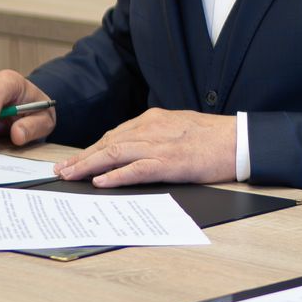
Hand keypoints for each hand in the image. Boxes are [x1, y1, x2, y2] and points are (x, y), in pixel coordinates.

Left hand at [52, 109, 236, 186]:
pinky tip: (100, 182)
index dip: (92, 148)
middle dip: (82, 157)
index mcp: (154, 119)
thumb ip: (157, 135)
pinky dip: (116, 176)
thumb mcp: (180, 128)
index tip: (75, 159)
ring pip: (115, 153)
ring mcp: (160, 144)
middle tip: (62, 170)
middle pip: (108, 142)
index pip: (115, 134)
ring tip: (71, 176)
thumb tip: (137, 149)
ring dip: (89, 165)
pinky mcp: (170, 161)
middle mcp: (152, 127)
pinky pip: (136, 169)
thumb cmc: (214, 137)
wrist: (239, 139)